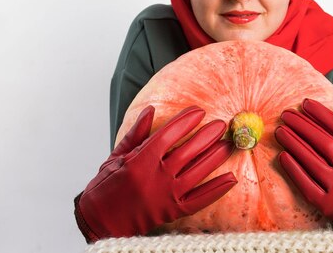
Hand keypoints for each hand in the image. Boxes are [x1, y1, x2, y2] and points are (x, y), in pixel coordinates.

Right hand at [75, 105, 236, 240]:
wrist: (101, 220)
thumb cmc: (107, 185)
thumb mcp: (117, 156)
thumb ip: (136, 134)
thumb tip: (150, 111)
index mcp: (141, 160)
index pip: (168, 135)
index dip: (185, 121)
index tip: (198, 111)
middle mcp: (156, 177)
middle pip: (188, 152)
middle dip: (206, 136)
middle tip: (220, 125)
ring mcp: (167, 195)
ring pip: (198, 172)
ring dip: (215, 157)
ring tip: (228, 144)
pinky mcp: (173, 211)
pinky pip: (200, 200)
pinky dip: (217, 189)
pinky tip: (231, 178)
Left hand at [275, 99, 332, 232]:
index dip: (321, 114)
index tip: (305, 103)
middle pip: (322, 141)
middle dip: (301, 125)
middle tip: (286, 114)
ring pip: (310, 160)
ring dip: (292, 143)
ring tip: (280, 130)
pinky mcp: (327, 205)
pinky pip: (305, 184)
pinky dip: (293, 169)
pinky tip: (282, 156)